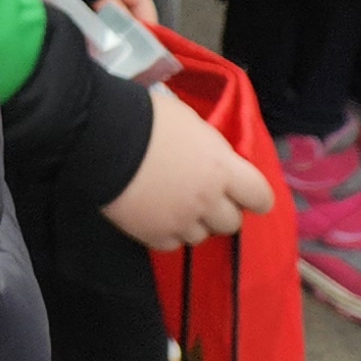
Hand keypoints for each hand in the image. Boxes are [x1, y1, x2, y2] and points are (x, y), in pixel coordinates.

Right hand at [104, 84, 274, 249]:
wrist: (100, 134)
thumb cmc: (146, 118)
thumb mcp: (189, 123)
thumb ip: (211, 150)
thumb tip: (215, 163)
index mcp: (222, 169)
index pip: (260, 197)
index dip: (253, 196)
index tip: (243, 193)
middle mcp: (208, 201)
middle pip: (232, 222)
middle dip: (219, 209)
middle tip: (200, 194)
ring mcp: (182, 222)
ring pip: (201, 235)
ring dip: (192, 221)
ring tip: (169, 201)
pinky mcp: (155, 236)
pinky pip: (173, 243)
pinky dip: (166, 230)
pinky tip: (152, 211)